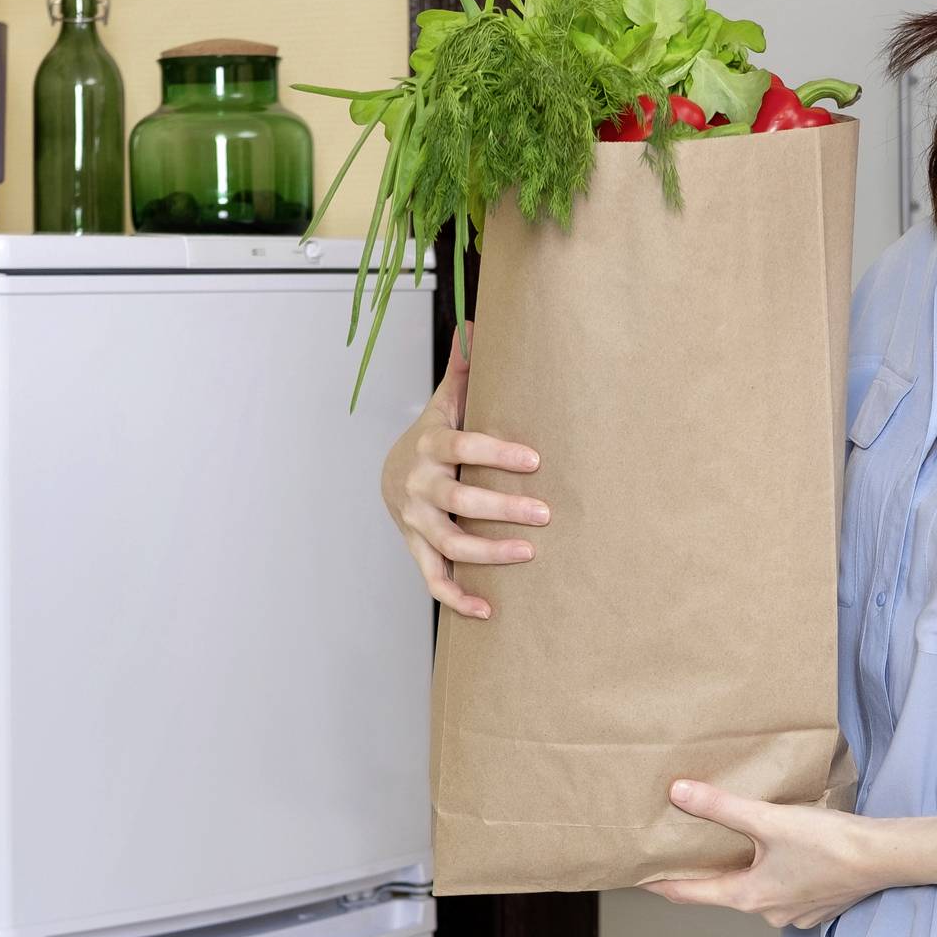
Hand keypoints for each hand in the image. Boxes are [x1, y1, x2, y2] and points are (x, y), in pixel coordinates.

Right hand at [380, 326, 549, 619]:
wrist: (390, 476)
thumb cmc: (433, 438)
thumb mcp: (445, 403)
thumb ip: (464, 371)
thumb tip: (476, 326)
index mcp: (429, 444)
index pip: (461, 446)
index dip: (495, 453)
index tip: (534, 460)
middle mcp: (417, 485)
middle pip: (457, 499)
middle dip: (501, 507)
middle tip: (546, 513)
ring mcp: (415, 521)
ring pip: (448, 542)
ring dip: (487, 552)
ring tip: (529, 553)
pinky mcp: (418, 550)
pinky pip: (434, 579)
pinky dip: (458, 597)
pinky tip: (489, 611)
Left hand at [651, 779, 890, 928]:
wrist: (885, 857)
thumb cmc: (829, 843)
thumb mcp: (768, 820)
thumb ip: (721, 807)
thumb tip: (679, 793)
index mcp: (748, 896)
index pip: (690, 894)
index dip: (663, 884)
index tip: (641, 878)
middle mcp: (768, 912)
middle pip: (724, 890)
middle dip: (708, 869)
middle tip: (691, 845)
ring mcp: (795, 912)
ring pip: (758, 889)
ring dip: (747, 869)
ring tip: (740, 841)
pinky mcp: (817, 903)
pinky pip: (785, 888)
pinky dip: (776, 871)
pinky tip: (784, 850)